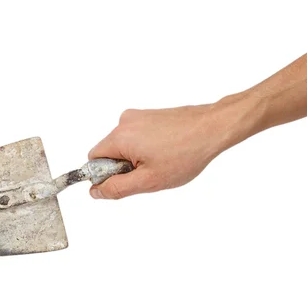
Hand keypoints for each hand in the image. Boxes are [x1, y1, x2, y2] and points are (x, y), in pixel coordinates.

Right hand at [88, 93, 260, 198]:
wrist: (213, 127)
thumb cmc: (185, 154)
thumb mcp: (149, 181)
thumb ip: (117, 188)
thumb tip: (94, 191)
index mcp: (119, 137)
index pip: (93, 160)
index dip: (106, 175)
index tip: (129, 181)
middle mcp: (124, 122)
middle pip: (109, 152)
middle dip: (125, 167)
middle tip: (151, 173)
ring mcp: (138, 116)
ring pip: (125, 145)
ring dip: (138, 158)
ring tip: (164, 161)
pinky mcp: (150, 114)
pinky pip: (138, 136)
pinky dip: (148, 147)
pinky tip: (168, 151)